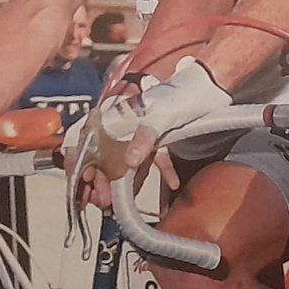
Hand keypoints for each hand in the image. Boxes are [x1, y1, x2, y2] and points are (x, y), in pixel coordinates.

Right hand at [66, 57, 225, 206]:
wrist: (205, 87)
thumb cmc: (179, 94)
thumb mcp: (159, 116)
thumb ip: (144, 138)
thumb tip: (131, 160)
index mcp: (118, 115)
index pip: (90, 141)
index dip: (83, 162)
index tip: (84, 181)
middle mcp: (124, 124)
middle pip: (105, 156)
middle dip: (101, 180)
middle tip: (102, 199)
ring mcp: (140, 133)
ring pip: (125, 161)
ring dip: (122, 182)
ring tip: (118, 201)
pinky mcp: (157, 140)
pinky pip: (153, 160)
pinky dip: (161, 172)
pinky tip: (170, 183)